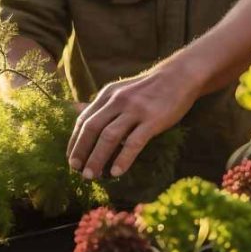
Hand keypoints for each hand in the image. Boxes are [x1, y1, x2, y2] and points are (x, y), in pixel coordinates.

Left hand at [66, 66, 197, 179]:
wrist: (180, 76)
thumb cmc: (149, 88)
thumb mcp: (122, 90)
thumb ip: (103, 104)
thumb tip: (77, 114)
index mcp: (108, 94)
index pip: (84, 120)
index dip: (74, 141)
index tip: (71, 160)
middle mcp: (118, 101)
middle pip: (92, 129)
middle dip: (81, 152)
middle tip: (77, 171)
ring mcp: (135, 109)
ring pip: (109, 137)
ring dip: (97, 158)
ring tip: (91, 175)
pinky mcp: (153, 119)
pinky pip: (134, 142)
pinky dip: (123, 159)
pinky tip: (117, 172)